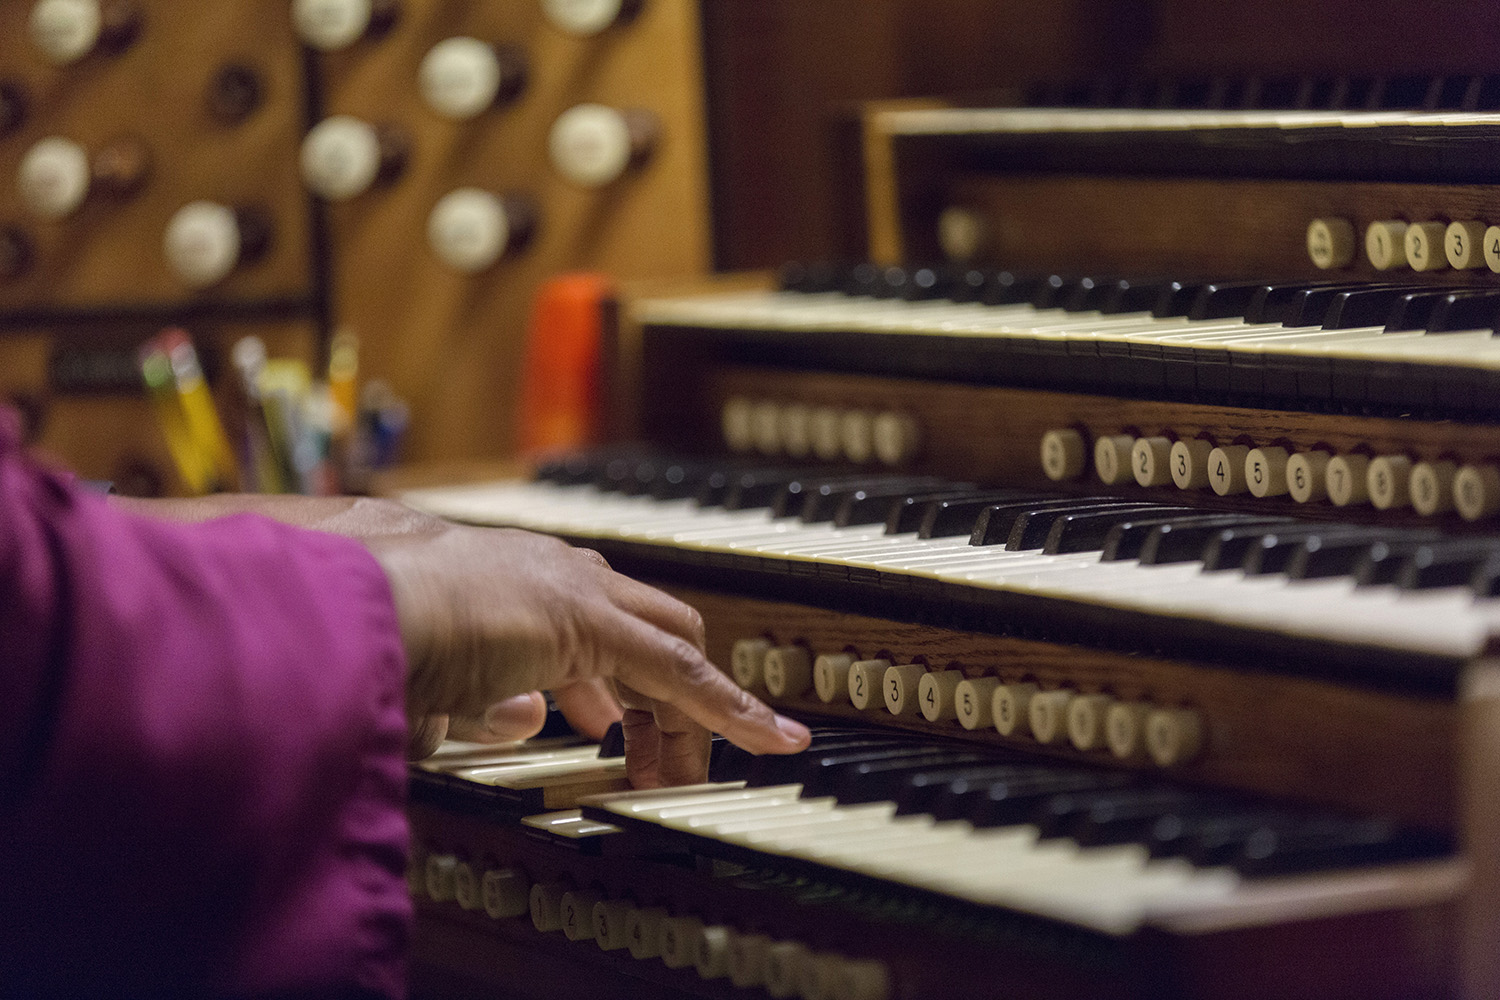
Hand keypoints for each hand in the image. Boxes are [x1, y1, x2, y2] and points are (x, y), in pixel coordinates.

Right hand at [367, 524, 810, 786]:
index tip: (609, 720)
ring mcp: (573, 589)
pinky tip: (766, 740)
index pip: (588, 627)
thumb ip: (480, 701)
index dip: (607, 681)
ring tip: (697, 774)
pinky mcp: (591, 619)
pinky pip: (680, 672)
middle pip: (644, 631)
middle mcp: (552, 574)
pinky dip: (727, 709)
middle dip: (660, 698)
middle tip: (658, 762)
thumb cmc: (368, 638)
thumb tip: (525, 717)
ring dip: (692, 712)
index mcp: (510, 584)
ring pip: (671, 648)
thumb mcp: (430, 683)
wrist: (352, 601)